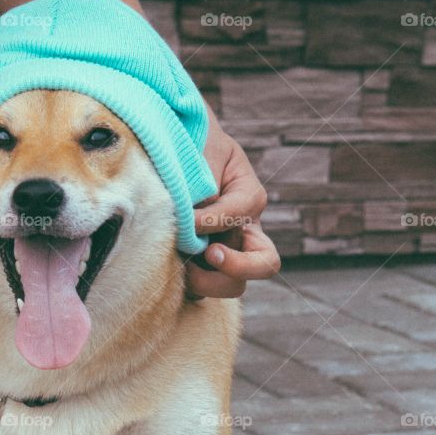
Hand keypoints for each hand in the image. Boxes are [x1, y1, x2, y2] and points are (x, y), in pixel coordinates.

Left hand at [188, 126, 279, 298]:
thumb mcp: (203, 152)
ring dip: (210, 282)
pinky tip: (172, 273)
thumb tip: (193, 221)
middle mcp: (246, 230)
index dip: (212, 220)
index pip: (240, 215)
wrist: (178, 149)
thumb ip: (203, 183)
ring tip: (183, 268)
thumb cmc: (193, 145)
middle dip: (237, 266)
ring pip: (235, 285)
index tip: (186, 217)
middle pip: (263, 264)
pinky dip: (191, 288)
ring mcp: (228, 251)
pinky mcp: (204, 266)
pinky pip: (204, 289)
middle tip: (209, 253)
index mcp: (250, 197)